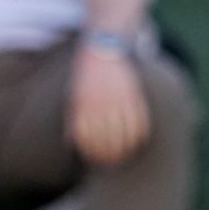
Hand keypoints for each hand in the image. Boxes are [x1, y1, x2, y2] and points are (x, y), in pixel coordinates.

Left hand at [66, 43, 150, 166]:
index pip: (88, 138)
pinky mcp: (133, 93)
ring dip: (126, 147)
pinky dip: (139, 133)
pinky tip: (138, 140)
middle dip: (111, 153)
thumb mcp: (73, 95)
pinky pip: (139, 119)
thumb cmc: (85, 77)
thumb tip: (69, 143)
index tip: (98, 161)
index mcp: (83, 104)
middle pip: (107, 138)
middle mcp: (100, 102)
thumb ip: (72, 119)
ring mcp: (118, 98)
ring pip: (125, 132)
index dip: (93, 153)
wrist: (103, 48)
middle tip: (114, 162)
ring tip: (126, 154)